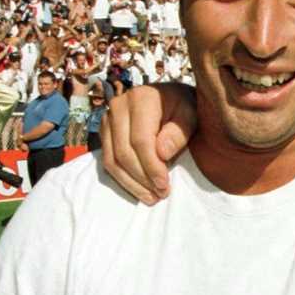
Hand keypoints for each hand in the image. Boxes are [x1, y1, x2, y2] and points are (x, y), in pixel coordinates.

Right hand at [100, 83, 197, 203]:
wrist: (170, 97)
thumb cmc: (183, 107)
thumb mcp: (190, 116)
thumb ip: (178, 134)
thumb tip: (161, 154)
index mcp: (141, 99)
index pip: (141, 140)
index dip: (152, 166)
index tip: (165, 185)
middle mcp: (118, 106)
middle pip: (124, 152)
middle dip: (142, 178)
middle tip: (160, 194)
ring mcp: (107, 119)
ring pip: (112, 160)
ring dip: (131, 183)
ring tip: (151, 197)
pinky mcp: (104, 131)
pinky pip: (108, 160)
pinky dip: (123, 178)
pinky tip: (139, 189)